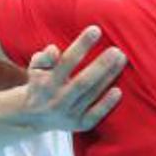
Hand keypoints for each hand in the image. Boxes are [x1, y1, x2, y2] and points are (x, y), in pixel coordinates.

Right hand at [4, 25, 125, 132]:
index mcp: (45, 83)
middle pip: (82, 82)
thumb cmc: (40, 84)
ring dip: (108, 77)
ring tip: (122, 59)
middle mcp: (57, 100)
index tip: (96, 30)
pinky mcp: (78, 125)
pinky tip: (118, 91)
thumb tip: (54, 50)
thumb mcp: (35, 69)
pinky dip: (106, 104)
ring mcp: (68, 114)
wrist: (32, 117)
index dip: (81, 46)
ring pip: (91, 95)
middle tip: (116, 50)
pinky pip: (94, 115)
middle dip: (100, 66)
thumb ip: (43, 58)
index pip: (65, 62)